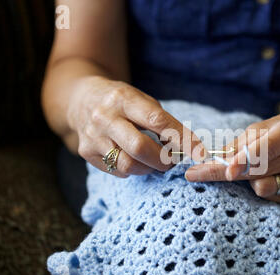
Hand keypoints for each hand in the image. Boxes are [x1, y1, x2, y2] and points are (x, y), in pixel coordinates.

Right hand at [67, 76, 205, 176]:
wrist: (80, 99)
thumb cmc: (120, 101)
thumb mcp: (141, 100)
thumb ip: (162, 121)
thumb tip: (187, 147)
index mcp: (123, 98)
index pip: (157, 121)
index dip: (182, 138)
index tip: (199, 152)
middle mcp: (105, 117)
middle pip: (140, 148)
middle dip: (164, 160)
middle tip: (173, 161)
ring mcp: (93, 136)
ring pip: (129, 165)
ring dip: (150, 168)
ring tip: (155, 161)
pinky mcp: (86, 152)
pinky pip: (118, 171)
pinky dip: (134, 170)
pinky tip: (135, 160)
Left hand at [185, 109, 279, 203]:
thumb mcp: (263, 127)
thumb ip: (240, 144)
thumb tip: (214, 161)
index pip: (266, 149)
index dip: (244, 160)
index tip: (226, 170)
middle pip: (257, 171)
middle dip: (223, 173)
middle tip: (193, 174)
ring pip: (262, 189)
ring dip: (248, 181)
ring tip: (257, 168)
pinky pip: (270, 198)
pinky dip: (262, 187)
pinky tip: (271, 176)